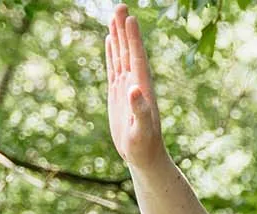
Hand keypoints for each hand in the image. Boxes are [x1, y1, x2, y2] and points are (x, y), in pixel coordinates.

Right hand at [103, 4, 168, 171]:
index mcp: (143, 88)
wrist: (143, 156)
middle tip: (120, 6)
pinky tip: (111, 40)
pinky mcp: (119, 93)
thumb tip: (134, 89)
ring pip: (121, 55)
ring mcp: (127, 86)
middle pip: (129, 50)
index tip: (130, 18)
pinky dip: (112, 52)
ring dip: (118, 36)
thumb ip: (140, 109)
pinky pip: (114, 67)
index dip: (133, 38)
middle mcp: (136, 82)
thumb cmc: (145, 146)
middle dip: (125, 29)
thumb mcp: (142, 129)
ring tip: (114, 15)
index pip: (137, 57)